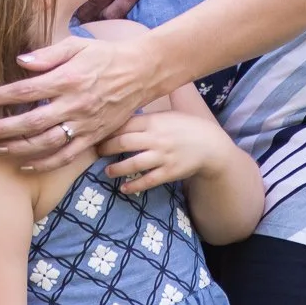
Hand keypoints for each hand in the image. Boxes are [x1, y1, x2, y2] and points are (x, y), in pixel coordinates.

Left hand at [0, 33, 158, 171]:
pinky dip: (45, 164)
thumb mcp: (77, 44)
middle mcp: (75, 104)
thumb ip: (48, 54)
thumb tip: (20, 62)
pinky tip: (26, 166)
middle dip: (4, 127)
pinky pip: (66, 156)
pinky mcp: (93, 137)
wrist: (141, 73)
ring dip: (20, 148)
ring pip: (47, 143)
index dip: (1, 96)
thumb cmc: (104, 55)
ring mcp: (84, 124)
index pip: (28, 90)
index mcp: (68, 79)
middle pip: (33, 121)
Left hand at [100, 109, 232, 194]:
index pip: (124, 125)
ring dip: (117, 168)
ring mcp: (163, 156)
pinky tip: (123, 188)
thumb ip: (146, 118)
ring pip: (133, 164)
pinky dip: (134, 186)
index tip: (96, 134)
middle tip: (97, 152)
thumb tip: (120, 119)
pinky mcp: (169, 172)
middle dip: (106, 148)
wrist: (210, 145)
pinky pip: (148, 181)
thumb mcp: (166, 116)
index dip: (107, 130)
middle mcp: (156, 138)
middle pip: (124, 143)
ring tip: (107, 171)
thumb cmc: (185, 127)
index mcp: (154, 121)